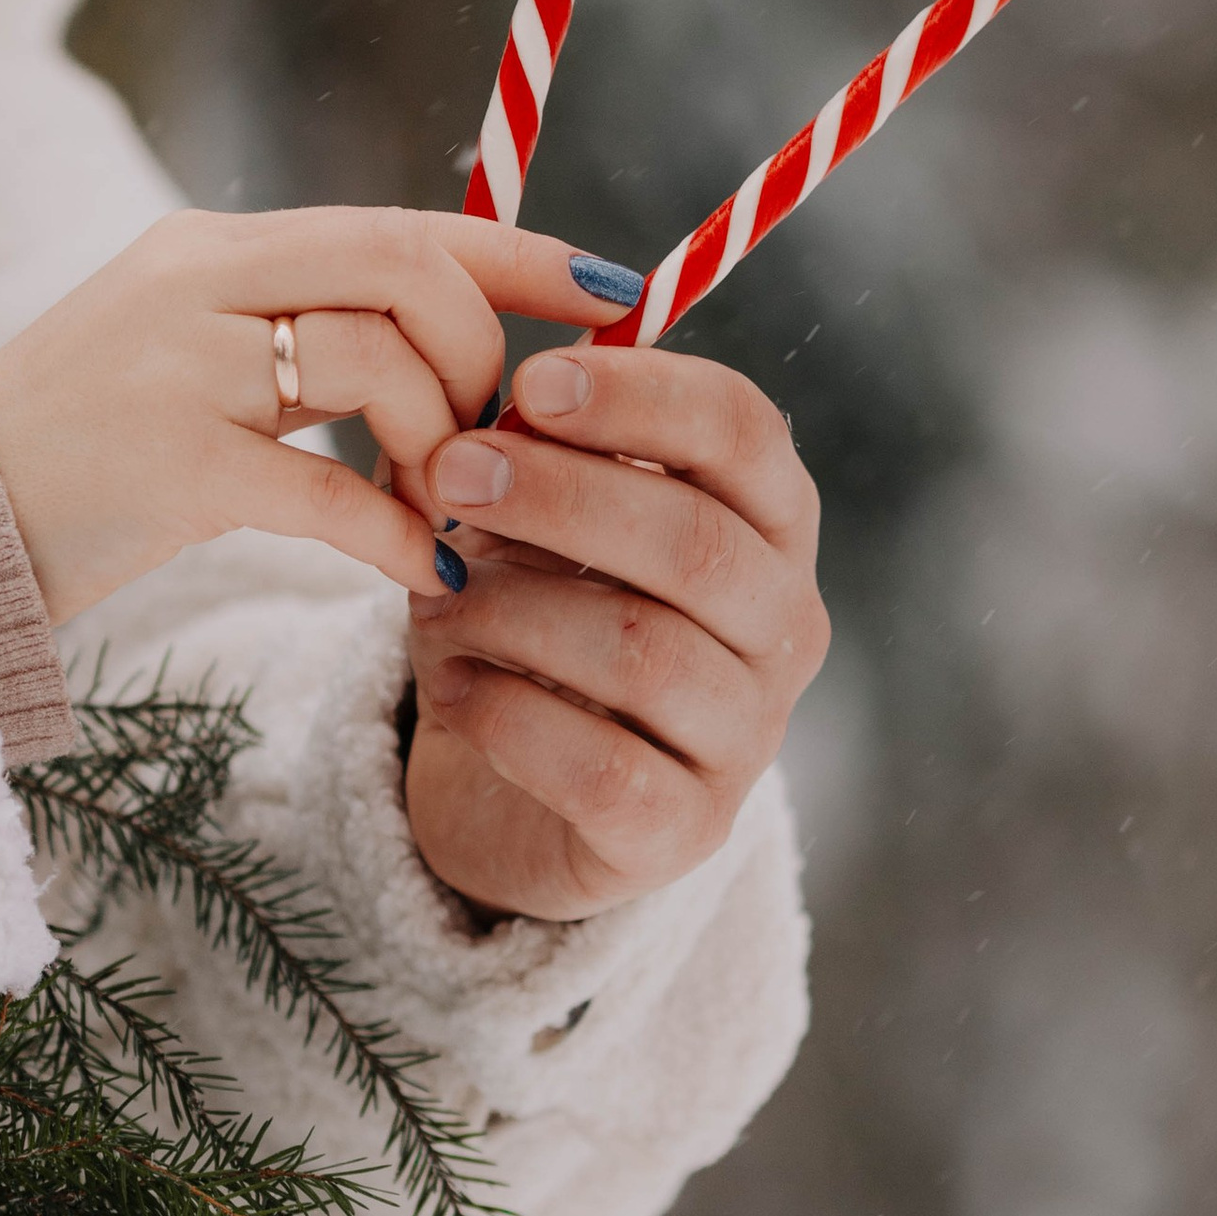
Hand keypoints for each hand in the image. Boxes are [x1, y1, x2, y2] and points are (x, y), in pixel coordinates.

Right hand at [0, 209, 625, 624]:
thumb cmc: (78, 458)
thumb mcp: (183, 354)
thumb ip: (294, 329)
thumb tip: (440, 333)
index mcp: (213, 250)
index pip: (400, 220)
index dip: (519, 251)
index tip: (615, 289)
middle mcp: (196, 284)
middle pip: (404, 271)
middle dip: (477, 357)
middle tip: (484, 442)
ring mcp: (176, 367)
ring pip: (376, 364)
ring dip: (441, 448)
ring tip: (437, 514)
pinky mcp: (163, 465)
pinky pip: (325, 489)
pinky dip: (393, 533)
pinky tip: (420, 574)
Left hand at [406, 346, 826, 923]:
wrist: (518, 790)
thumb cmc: (539, 617)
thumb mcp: (533, 521)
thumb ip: (522, 456)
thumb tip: (476, 418)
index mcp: (768, 521)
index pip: (743, 431)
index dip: (643, 394)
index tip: (532, 383)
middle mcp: (785, 625)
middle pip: (698, 543)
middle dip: (561, 496)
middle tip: (451, 473)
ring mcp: (749, 736)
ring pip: (644, 654)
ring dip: (513, 611)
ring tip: (431, 598)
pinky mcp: (687, 832)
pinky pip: (603, 769)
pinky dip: (508, 716)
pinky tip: (453, 686)